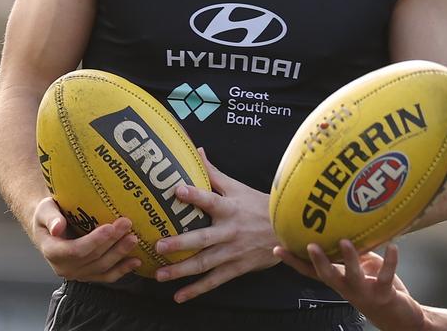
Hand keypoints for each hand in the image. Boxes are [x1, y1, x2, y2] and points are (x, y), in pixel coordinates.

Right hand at [32, 197, 140, 281]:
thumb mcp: (45, 210)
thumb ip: (51, 218)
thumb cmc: (48, 215)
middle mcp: (64, 267)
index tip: (110, 227)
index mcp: (52, 251)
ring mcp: (78, 274)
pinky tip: (136, 261)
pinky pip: (107, 275)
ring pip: (102, 267)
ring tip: (134, 239)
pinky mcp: (89, 275)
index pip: (76, 250)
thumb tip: (57, 227)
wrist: (49, 229)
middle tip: (127, 225)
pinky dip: (122, 269)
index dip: (94, 241)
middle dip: (112, 242)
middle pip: (93, 258)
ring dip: (120, 254)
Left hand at [153, 149, 278, 301]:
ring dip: (181, 270)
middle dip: (181, 243)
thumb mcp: (238, 188)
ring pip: (205, 263)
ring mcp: (233, 252)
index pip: (211, 200)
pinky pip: (214, 280)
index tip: (177, 190)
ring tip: (160, 274)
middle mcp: (230, 231)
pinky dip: (196, 290)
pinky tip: (179, 296)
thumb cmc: (258, 206)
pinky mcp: (236, 268)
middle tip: (160, 245)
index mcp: (230, 208)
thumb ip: (214, 173)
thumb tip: (197, 151)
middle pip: (203, 238)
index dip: (195, 195)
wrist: (286, 231)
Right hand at [275, 241, 427, 330]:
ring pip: (353, 277)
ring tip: (345, 242)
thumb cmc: (378, 287)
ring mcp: (364, 293)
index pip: (311, 272)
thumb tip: (345, 225)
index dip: (294, 261)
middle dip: (317, 262)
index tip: (277, 248)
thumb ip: (353, 252)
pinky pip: (386, 276)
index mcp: (339, 281)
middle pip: (327, 276)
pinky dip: (390, 261)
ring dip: (349, 259)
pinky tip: (393, 246)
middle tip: (310, 245)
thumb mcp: (363, 267)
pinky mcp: (384, 294)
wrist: (400, 317)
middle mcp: (347, 288)